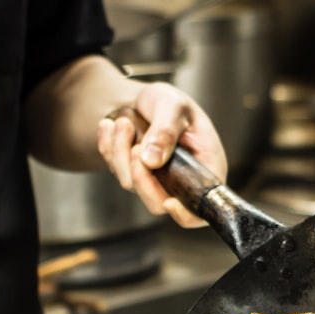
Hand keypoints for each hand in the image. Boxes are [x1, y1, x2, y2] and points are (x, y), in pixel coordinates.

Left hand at [97, 82, 227, 227]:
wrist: (144, 98)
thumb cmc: (169, 102)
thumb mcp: (173, 106)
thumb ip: (165, 131)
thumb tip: (151, 160)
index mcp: (205, 168)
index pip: (200, 209)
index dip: (186, 215)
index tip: (169, 203)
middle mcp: (181, 181)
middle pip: (158, 202)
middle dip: (141, 176)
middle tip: (136, 147)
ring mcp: (155, 181)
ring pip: (131, 184)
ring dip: (121, 152)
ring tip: (124, 123)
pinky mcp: (133, 176)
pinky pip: (115, 170)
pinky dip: (109, 147)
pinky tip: (110, 126)